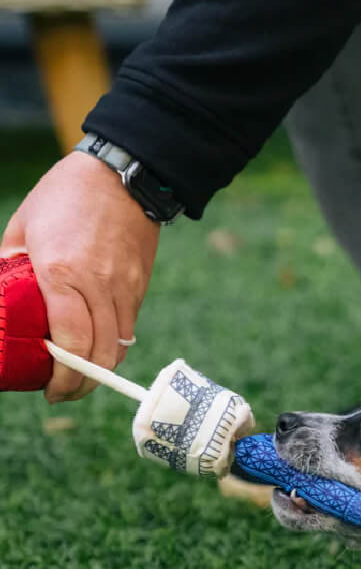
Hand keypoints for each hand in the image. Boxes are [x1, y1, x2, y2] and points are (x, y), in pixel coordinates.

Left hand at [0, 152, 159, 401]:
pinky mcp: (139, 285)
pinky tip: (97, 345)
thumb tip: (1, 298)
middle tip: (63, 392)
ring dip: (101, 368)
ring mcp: (125, 287)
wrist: (124, 176)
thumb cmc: (65, 196)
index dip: (64, 376)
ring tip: (80, 375)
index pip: (72, 342)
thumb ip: (12, 267)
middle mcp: (100, 286)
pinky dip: (113, 344)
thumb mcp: (23, 228)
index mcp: (63, 273)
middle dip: (83, 384)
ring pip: (119, 345)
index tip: (50, 390)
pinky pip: (128, 327)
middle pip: (101, 354)